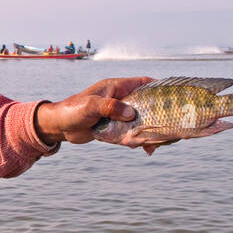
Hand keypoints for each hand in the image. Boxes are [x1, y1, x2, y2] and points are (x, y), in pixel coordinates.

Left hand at [35, 77, 157, 147]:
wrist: (59, 126)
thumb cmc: (73, 109)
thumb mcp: (91, 106)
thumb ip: (110, 107)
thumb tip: (131, 113)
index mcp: (117, 87)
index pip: (143, 83)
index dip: (159, 88)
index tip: (173, 97)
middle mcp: (120, 99)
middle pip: (146, 105)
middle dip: (157, 116)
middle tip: (168, 128)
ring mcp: (118, 114)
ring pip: (140, 122)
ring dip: (148, 132)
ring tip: (154, 145)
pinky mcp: (114, 128)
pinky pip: (131, 133)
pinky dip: (138, 141)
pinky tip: (143, 149)